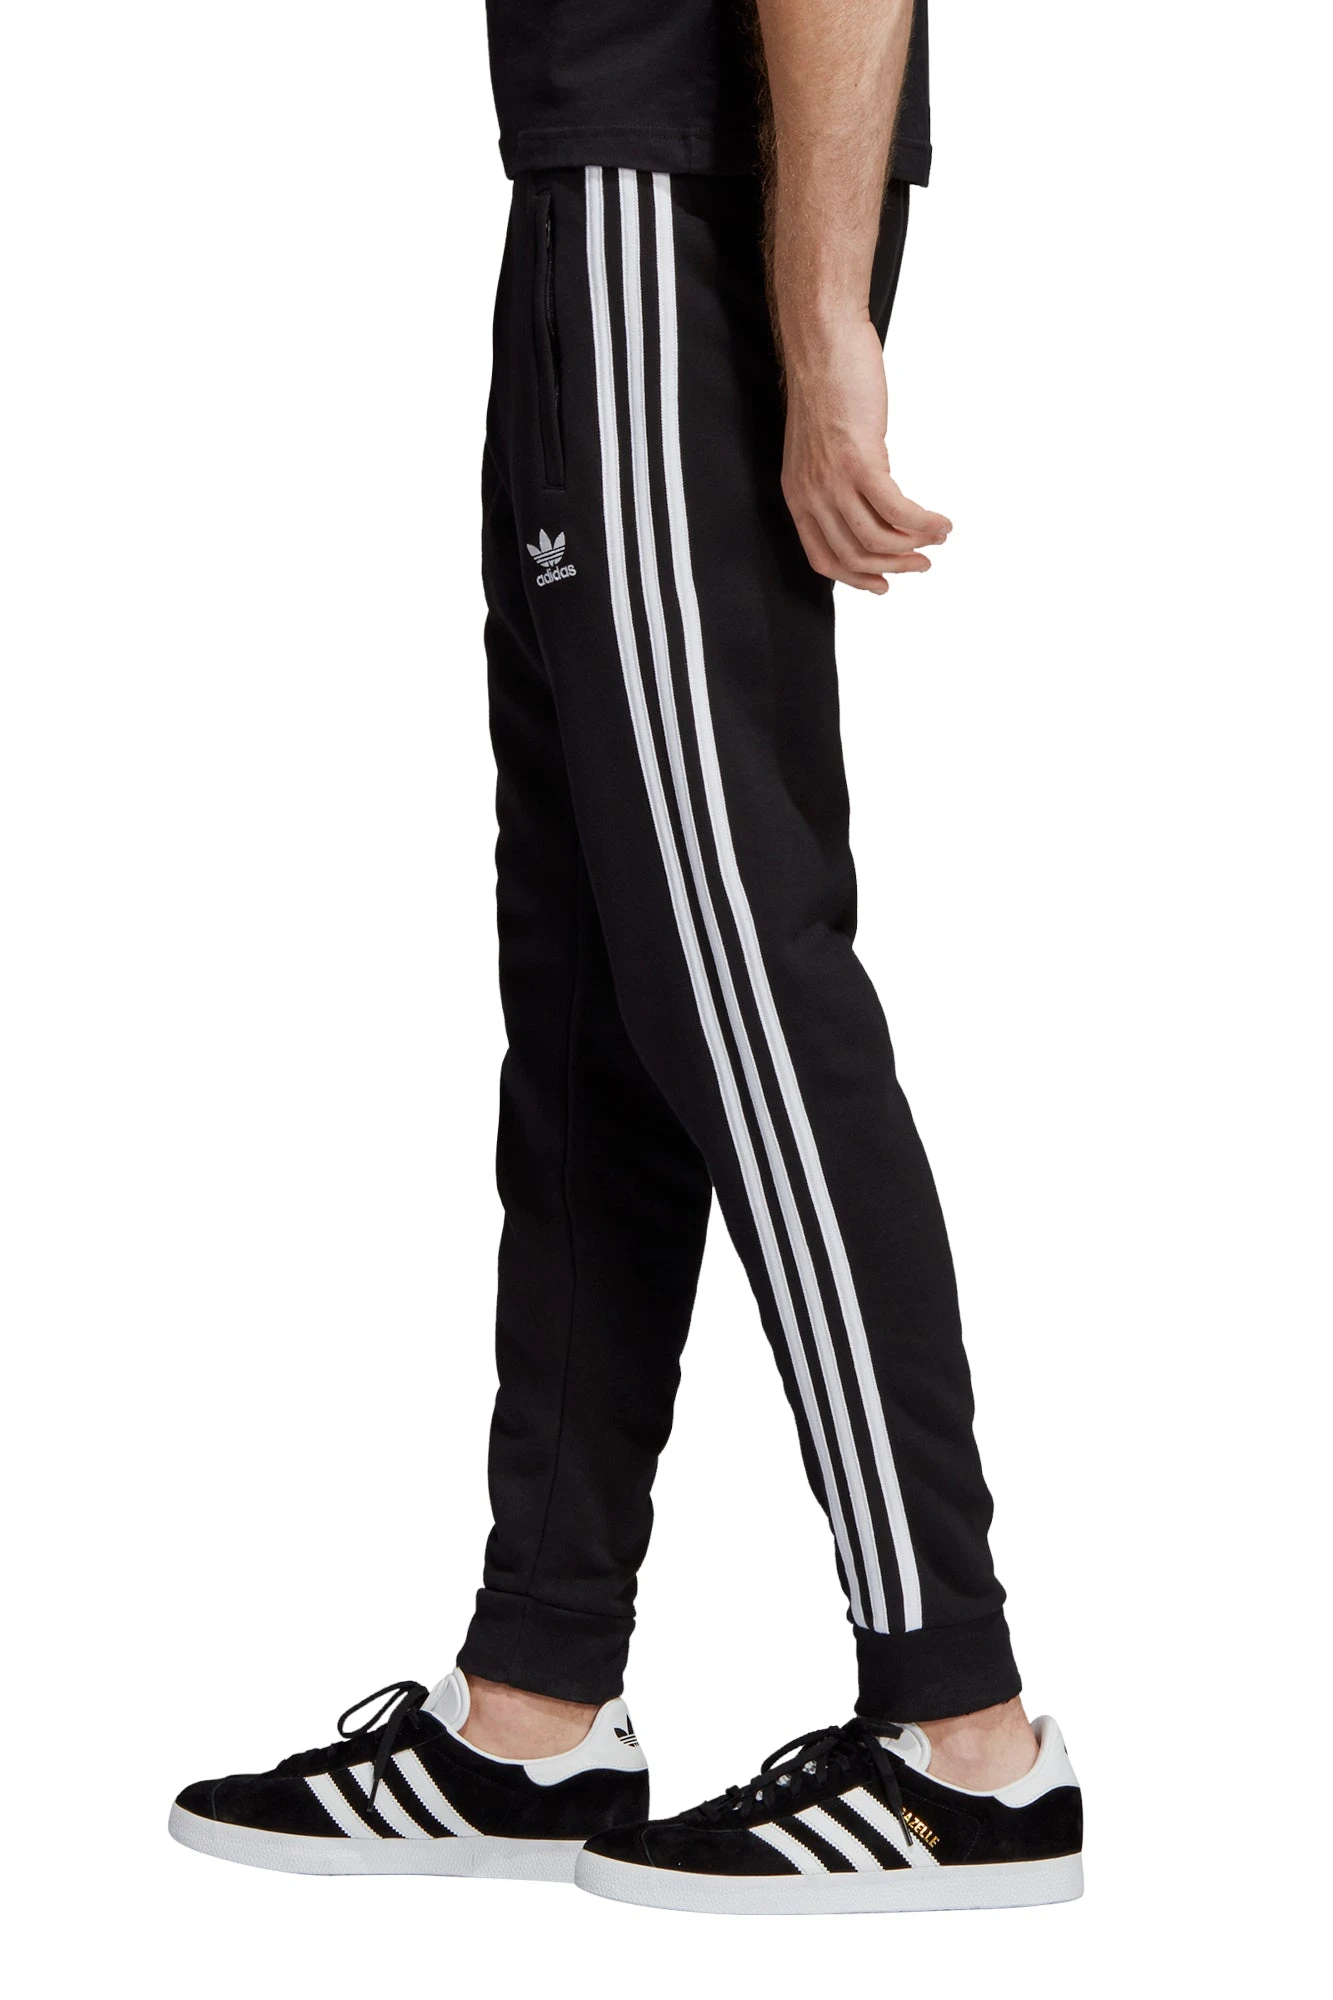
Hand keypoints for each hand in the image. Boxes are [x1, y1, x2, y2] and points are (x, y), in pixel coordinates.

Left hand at [780, 312, 950, 593]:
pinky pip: (897, 510)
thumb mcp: (822, 445)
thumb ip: (838, 478)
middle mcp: (811, 494)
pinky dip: (924, 522)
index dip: (855, 579)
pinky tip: (941, 522)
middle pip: (854, 556)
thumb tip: (873, 501)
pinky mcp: (859, 461)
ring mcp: (833, 480)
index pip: (823, 557)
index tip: (883, 585)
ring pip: (877, 540)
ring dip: (914, 547)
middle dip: (894, 568)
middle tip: (923, 565)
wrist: (823, 343)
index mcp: (799, 494)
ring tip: (938, 539)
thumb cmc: (828, 384)